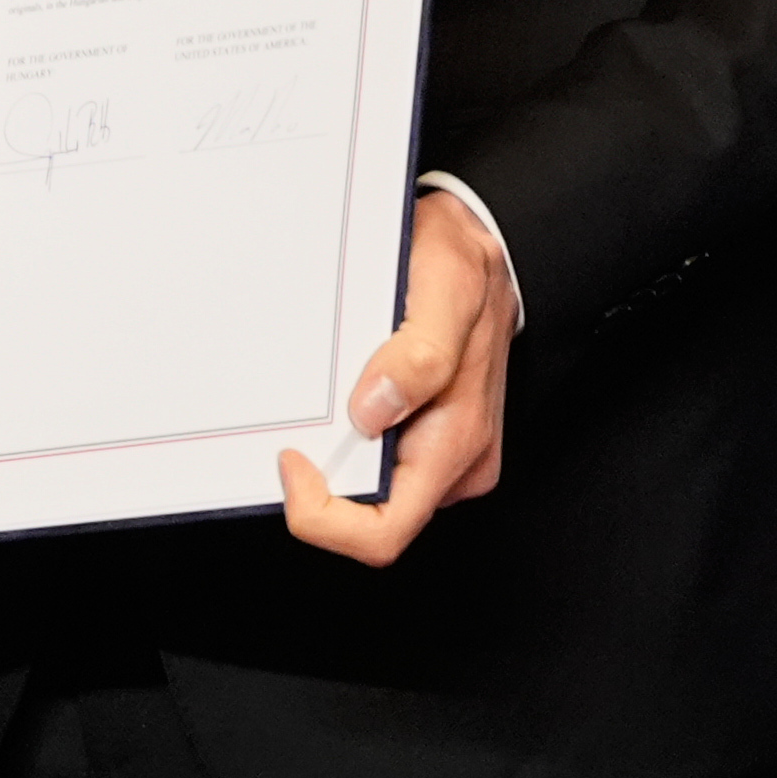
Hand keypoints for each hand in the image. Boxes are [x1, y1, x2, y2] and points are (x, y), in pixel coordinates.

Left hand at [279, 186, 513, 564]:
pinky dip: (339, 430)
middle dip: (318, 477)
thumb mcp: (448, 286)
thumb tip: (374, 410)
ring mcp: (437, 451)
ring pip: (361, 483)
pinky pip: (367, 453)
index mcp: (457, 444)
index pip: (382, 531)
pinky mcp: (421, 433)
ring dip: (327, 449)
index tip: (291, 457)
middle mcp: (452, 461)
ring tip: (314, 394)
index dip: (323, 514)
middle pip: (363, 512)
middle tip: (290, 419)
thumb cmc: (468, 265)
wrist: (485, 246)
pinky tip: (331, 389)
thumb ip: (421, 354)